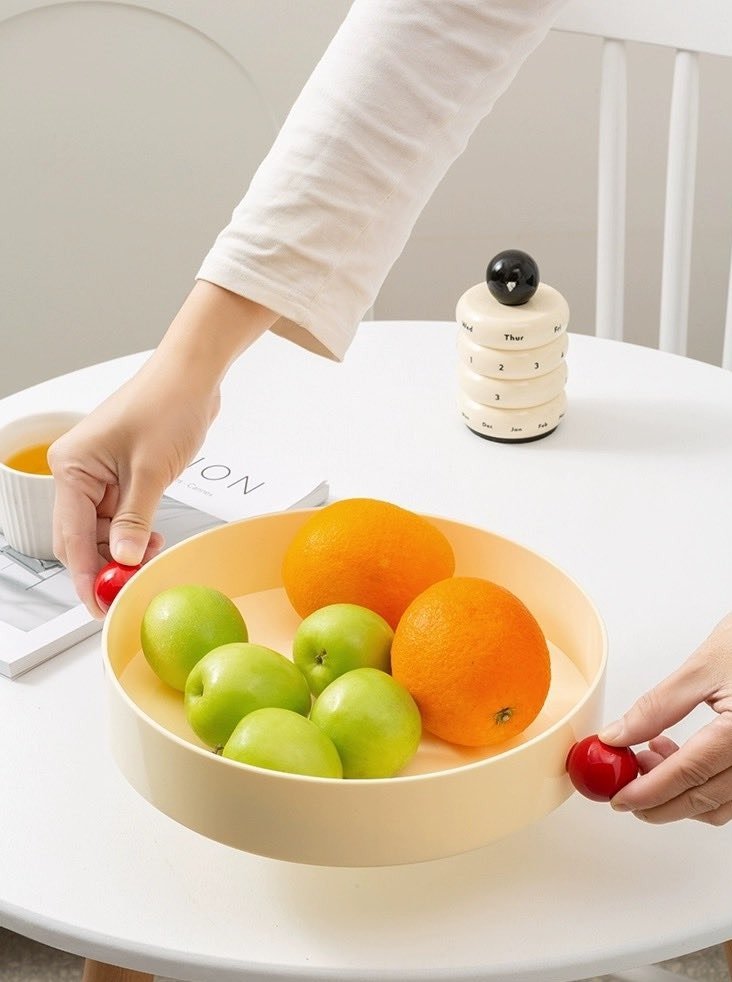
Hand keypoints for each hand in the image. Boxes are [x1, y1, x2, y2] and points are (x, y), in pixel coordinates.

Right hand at [49, 362, 215, 616]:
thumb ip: (135, 519)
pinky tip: (153, 540)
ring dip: (123, 550)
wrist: (193, 375)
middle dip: (105, 565)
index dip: (86, 575)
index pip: (70, 537)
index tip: (101, 604)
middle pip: (80, 538)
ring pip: (102, 531)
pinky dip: (134, 533)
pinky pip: (120, 516)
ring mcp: (99, 474)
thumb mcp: (151, 471)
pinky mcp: (121, 475)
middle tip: (129, 590)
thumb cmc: (167, 404)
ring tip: (151, 557)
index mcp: (71, 468)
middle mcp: (78, 472)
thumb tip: (123, 559)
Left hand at [599, 612, 731, 825]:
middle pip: (704, 800)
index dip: (648, 792)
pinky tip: (677, 756)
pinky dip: (702, 785)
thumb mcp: (703, 667)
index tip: (619, 797)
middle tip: (625, 785)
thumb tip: (618, 735)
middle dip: (658, 800)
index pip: (689, 775)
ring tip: (647, 759)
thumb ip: (657, 706)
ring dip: (679, 794)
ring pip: (720, 804)